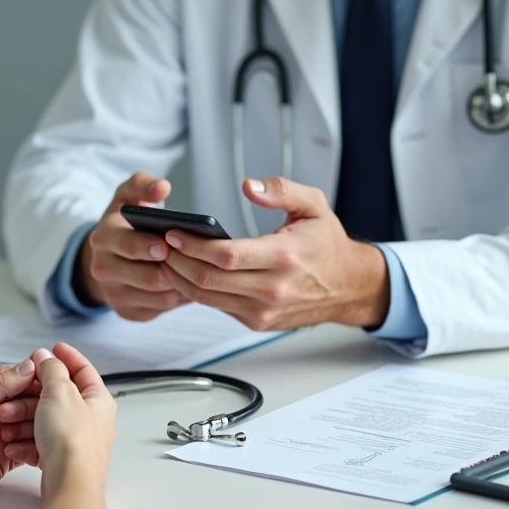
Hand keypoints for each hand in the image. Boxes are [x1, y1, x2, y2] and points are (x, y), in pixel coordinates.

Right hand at [0, 344, 115, 496]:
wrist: (69, 481)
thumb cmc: (73, 441)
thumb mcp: (59, 392)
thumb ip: (51, 370)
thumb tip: (47, 357)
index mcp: (98, 399)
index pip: (83, 369)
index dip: (66, 356)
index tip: (52, 349)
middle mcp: (90, 419)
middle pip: (58, 396)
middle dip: (31, 394)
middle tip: (15, 391)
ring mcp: (75, 440)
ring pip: (44, 421)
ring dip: (22, 419)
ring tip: (7, 419)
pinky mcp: (61, 458)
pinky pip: (38, 444)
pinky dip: (23, 442)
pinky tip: (12, 444)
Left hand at [0, 359, 37, 497]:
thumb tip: (26, 366)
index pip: (16, 377)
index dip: (33, 378)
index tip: (46, 382)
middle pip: (28, 400)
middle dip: (32, 405)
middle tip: (23, 413)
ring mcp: (0, 433)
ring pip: (32, 424)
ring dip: (29, 427)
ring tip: (8, 434)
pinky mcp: (5, 457)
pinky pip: (28, 449)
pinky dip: (30, 448)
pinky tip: (17, 449)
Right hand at [75, 172, 189, 320]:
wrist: (106, 256)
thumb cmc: (124, 223)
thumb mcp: (128, 197)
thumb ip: (143, 185)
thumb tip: (162, 187)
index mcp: (103, 237)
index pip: (127, 245)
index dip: (150, 247)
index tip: (168, 245)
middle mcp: (103, 268)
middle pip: (146, 277)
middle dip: (174, 270)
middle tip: (195, 262)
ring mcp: (114, 293)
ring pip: (159, 297)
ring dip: (183, 285)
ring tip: (201, 272)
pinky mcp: (127, 311)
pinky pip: (161, 309)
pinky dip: (179, 298)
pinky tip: (191, 284)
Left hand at [160, 177, 390, 331]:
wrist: (348, 286)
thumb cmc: (327, 244)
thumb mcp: (314, 205)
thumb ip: (282, 190)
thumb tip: (248, 186)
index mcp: (285, 256)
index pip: (228, 256)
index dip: (194, 245)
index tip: (174, 232)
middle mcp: (273, 288)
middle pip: (209, 279)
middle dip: (178, 261)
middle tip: (160, 244)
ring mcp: (263, 309)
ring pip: (207, 297)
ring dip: (180, 278)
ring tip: (165, 258)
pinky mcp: (257, 321)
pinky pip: (217, 306)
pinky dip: (196, 291)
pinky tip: (184, 274)